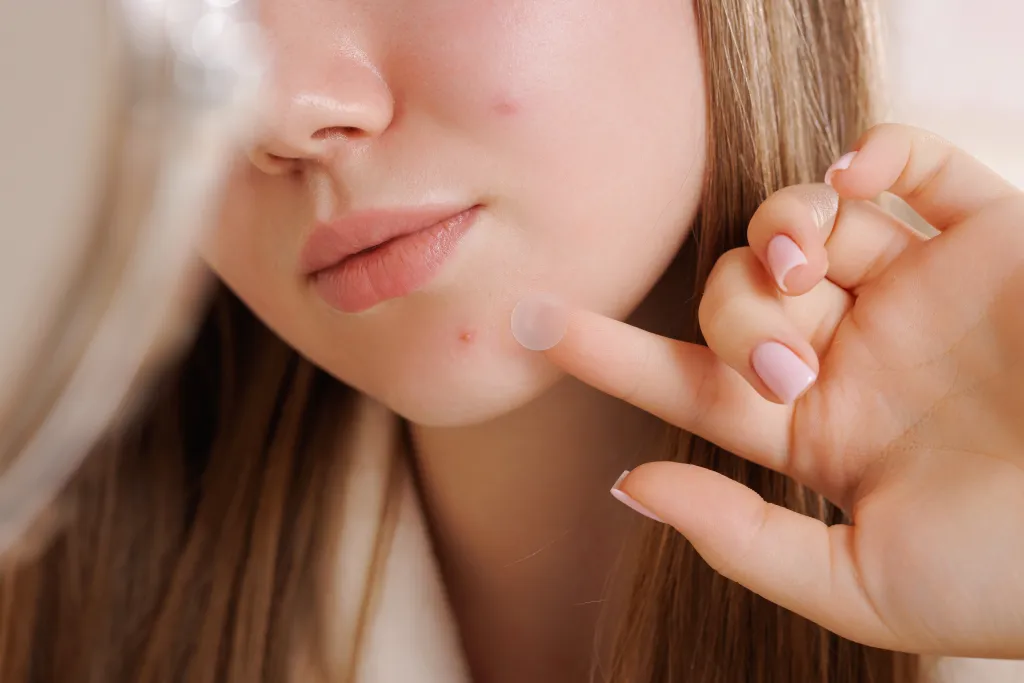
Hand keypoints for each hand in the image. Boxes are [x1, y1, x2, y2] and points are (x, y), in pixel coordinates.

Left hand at [519, 124, 1023, 657]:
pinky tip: (853, 180)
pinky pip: (915, 165)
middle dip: (735, 310)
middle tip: (790, 361)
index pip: (689, 379)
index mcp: (818, 431)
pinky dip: (875, 153)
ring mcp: (920, 292)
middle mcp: (856, 354)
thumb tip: (628, 488)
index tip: (529, 322)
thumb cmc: (1013, 573)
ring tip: (806, 261)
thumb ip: (739, 538)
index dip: (607, 352)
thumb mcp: (861, 585)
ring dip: (781, 226)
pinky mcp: (990, 238)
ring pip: (804, 222)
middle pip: (737, 291)